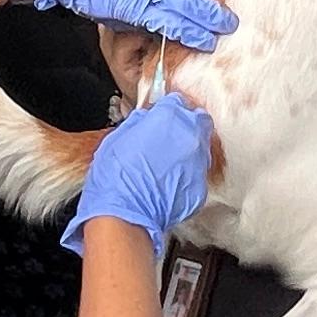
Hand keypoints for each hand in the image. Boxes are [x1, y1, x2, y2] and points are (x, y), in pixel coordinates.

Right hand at [66, 94, 214, 252]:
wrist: (124, 215)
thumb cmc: (115, 179)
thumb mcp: (117, 137)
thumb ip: (139, 121)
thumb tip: (146, 118)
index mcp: (169, 118)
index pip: (177, 101)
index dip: (167, 109)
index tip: (162, 115)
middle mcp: (190, 136)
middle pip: (198, 121)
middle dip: (185, 125)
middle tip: (168, 135)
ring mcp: (198, 163)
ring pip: (200, 148)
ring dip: (187, 151)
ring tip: (165, 163)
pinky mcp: (200, 188)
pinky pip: (196, 175)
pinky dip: (186, 176)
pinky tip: (167, 183)